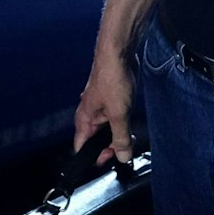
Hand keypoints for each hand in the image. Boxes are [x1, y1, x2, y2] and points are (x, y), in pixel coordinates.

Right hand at [72, 48, 135, 166]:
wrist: (119, 54)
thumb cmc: (112, 78)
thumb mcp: (119, 114)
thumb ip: (120, 137)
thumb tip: (122, 156)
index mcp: (84, 120)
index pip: (81, 147)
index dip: (93, 157)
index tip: (109, 160)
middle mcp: (90, 114)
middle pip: (96, 140)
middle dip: (111, 146)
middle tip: (125, 149)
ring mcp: (101, 107)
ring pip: (107, 129)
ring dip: (119, 134)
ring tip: (130, 135)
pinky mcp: (112, 100)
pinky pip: (115, 118)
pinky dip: (123, 123)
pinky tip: (132, 120)